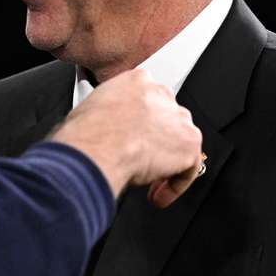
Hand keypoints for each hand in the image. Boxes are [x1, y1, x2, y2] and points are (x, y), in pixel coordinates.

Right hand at [49, 68, 201, 206]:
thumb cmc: (86, 130)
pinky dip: (173, 186)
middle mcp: (161, 95)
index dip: (140, 123)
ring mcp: (178, 119)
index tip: (132, 137)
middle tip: (141, 160)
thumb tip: (102, 126)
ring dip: (167, 163)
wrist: (97, 145)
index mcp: (137, 80)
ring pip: (180, 142)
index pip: (147, 100)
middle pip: (168, 119)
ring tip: (149, 181)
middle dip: (156, 141)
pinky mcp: (188, 144)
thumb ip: (107, 111)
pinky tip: (156, 195)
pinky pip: (188, 169)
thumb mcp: (91, 106)